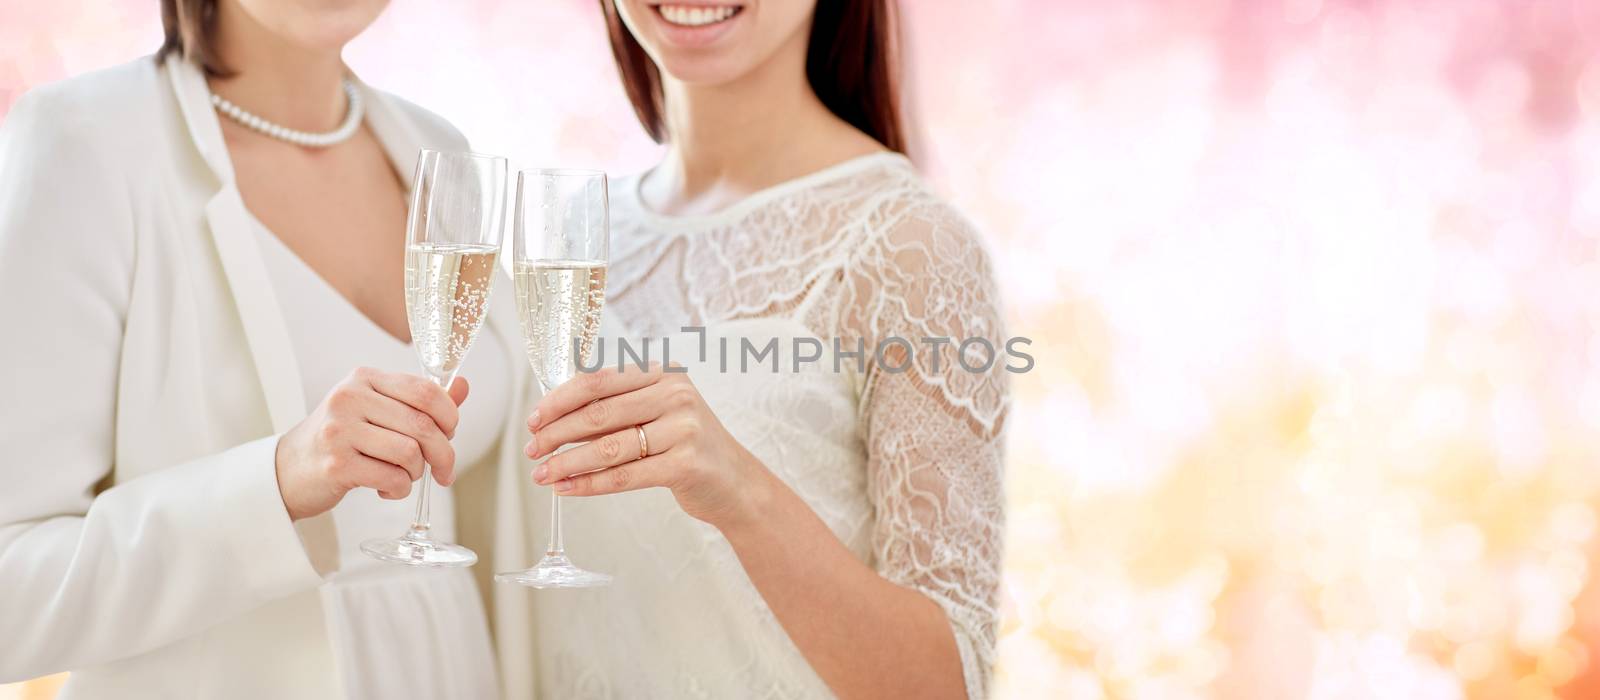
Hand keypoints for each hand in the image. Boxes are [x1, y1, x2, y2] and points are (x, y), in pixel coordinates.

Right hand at [276, 367, 468, 520]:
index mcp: (364, 378)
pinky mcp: (336, 464)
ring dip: (417, 473)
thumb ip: (419, 401)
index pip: (426, 391)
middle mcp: (349, 398)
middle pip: (423, 425)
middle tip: (445, 471)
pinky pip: (392, 478)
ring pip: (410, 453)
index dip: (449, 416)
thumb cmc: (341, 439)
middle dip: (443, 453)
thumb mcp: (377, 410)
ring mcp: (339, 430)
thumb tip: (464, 385)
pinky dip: (400, 489)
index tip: (451, 434)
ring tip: (403, 476)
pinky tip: (387, 488)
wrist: (288, 470)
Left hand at [525, 364, 772, 529]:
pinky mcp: (686, 464)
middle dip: (556, 434)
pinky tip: (566, 489)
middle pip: (598, 413)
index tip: (534, 420)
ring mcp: (683, 428)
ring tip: (542, 474)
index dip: (559, 400)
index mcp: (663, 373)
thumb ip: (616, 409)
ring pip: (607, 447)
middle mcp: (675, 394)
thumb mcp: (657, 413)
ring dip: (567, 462)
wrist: (735, 481)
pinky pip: (624, 476)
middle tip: (531, 451)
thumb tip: (553, 419)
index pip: (598, 381)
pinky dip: (589, 484)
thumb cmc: (687, 445)